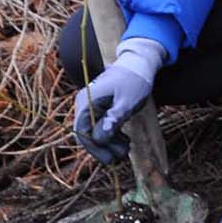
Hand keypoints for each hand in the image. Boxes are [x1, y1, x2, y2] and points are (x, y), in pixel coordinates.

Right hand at [72, 38, 166, 164]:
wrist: (139, 63)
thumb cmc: (134, 80)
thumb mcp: (127, 101)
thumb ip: (113, 119)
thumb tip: (99, 138)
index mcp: (87, 101)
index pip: (82, 130)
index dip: (94, 147)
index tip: (109, 159)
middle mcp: (85, 104)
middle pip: (88, 133)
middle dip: (103, 147)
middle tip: (120, 157)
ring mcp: (92, 106)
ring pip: (95, 131)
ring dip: (109, 142)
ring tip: (126, 149)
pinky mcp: (101, 108)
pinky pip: (101, 126)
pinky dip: (112, 134)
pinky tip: (125, 141)